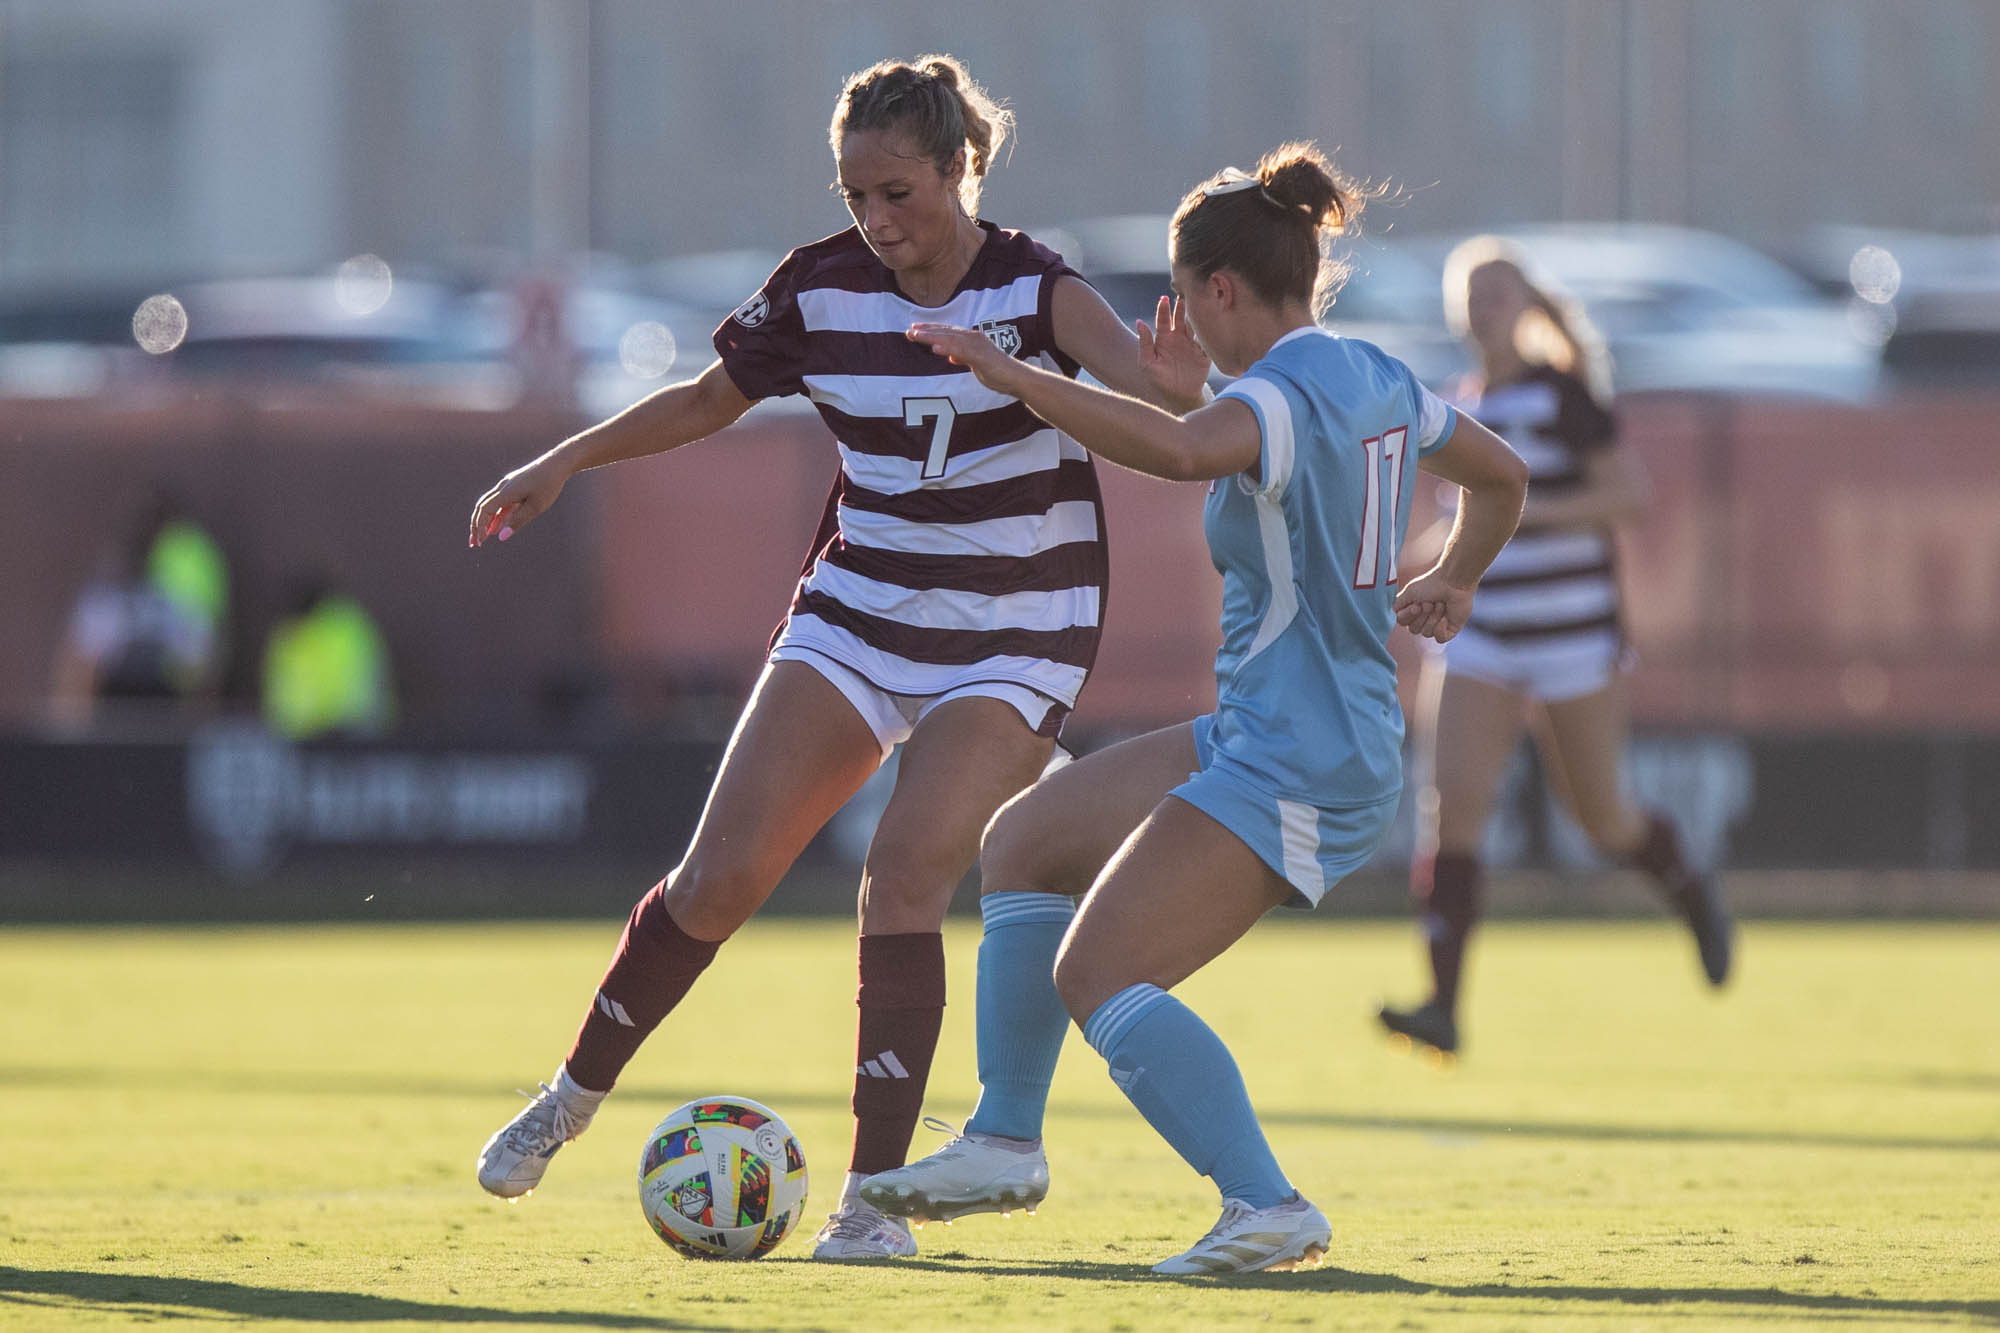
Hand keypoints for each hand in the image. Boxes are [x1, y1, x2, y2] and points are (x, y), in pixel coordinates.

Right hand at [469, 451, 571, 548]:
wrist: (557, 464)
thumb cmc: (548, 485)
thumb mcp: (535, 507)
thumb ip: (517, 521)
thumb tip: (501, 537)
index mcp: (505, 492)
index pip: (484, 511)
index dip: (479, 527)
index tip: (480, 542)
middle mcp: (502, 488)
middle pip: (482, 507)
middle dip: (476, 526)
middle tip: (474, 543)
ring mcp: (507, 486)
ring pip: (490, 505)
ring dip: (485, 522)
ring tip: (483, 538)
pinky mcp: (514, 487)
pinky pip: (500, 503)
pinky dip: (496, 516)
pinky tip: (496, 527)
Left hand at [906, 323, 1021, 392]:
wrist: (1016, 378)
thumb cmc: (998, 372)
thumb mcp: (976, 363)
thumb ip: (963, 358)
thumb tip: (951, 356)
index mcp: (970, 340)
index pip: (947, 332)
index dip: (930, 330)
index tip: (914, 329)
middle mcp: (973, 338)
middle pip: (946, 332)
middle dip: (926, 331)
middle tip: (909, 330)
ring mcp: (977, 346)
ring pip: (950, 339)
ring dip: (932, 336)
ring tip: (916, 336)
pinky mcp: (981, 356)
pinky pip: (961, 351)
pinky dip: (948, 348)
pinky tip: (935, 348)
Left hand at [1136, 295, 1211, 409]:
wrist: (1179, 396)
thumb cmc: (1159, 380)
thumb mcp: (1147, 363)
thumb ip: (1144, 343)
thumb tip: (1138, 321)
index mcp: (1164, 338)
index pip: (1163, 319)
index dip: (1163, 309)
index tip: (1163, 299)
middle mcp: (1178, 338)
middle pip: (1180, 318)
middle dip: (1181, 306)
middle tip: (1183, 294)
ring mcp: (1192, 344)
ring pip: (1195, 326)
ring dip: (1196, 316)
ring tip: (1199, 304)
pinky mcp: (1204, 353)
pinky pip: (1208, 340)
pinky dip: (1210, 332)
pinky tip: (1213, 322)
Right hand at [1393, 567, 1474, 642]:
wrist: (1453, 582)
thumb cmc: (1431, 584)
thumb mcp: (1408, 592)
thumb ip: (1398, 605)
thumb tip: (1394, 615)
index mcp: (1414, 610)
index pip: (1403, 623)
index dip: (1408, 616)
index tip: (1417, 604)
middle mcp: (1424, 619)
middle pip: (1414, 630)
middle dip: (1422, 616)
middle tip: (1430, 603)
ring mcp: (1438, 625)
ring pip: (1427, 633)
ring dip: (1433, 618)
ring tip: (1441, 605)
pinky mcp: (1450, 629)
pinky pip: (1440, 639)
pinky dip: (1441, 628)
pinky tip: (1446, 618)